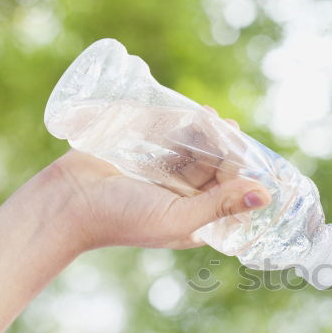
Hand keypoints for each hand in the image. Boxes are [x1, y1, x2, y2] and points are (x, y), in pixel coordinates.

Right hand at [45, 112, 270, 250]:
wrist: (66, 202)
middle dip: (225, 147)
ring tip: (210, 118)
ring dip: (206, 132)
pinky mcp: (143, 151)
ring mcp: (163, 172)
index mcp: (195, 217)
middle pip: (216, 167)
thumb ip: (221, 206)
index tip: (247, 152)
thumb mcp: (179, 217)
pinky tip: (191, 113)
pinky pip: (170, 134)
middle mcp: (183, 195)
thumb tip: (265, 196)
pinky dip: (182, 123)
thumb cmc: (123, 219)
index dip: (242, 172)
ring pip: (196, 148)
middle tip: (229, 127)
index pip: (230, 192)